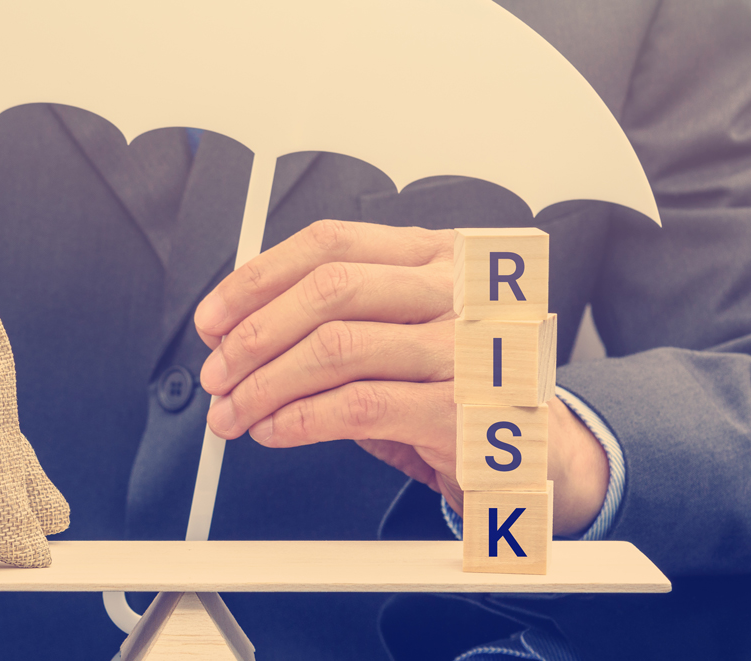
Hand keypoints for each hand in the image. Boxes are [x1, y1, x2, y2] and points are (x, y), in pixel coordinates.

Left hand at [192, 220, 607, 534]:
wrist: (535, 449)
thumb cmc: (457, 385)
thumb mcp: (401, 330)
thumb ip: (335, 316)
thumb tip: (237, 327)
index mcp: (437, 255)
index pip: (331, 242)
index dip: (259, 277)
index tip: (215, 316)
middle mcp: (456, 291)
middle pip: (328, 289)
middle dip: (253, 333)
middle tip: (218, 370)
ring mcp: (463, 347)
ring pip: (335, 348)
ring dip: (265, 384)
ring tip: (236, 410)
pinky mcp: (459, 409)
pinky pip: (356, 406)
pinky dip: (299, 419)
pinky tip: (274, 429)